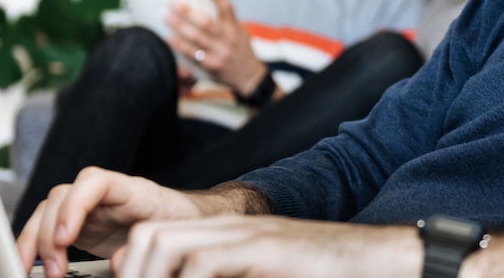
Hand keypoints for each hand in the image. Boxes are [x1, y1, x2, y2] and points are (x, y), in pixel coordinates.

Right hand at [15, 167, 206, 277]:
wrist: (191, 223)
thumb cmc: (186, 224)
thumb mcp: (175, 234)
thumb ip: (148, 242)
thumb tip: (122, 261)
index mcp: (132, 190)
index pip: (94, 182)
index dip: (74, 206)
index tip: (64, 237)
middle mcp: (103, 196)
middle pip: (61, 197)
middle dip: (48, 234)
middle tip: (54, 271)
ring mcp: (89, 210)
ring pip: (47, 213)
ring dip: (33, 242)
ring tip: (36, 273)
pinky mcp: (80, 229)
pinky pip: (46, 231)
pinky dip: (32, 248)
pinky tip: (26, 267)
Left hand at [112, 215, 420, 277]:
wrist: (371, 260)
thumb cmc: (315, 274)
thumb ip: (217, 275)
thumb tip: (180, 277)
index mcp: (221, 237)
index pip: (153, 239)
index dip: (131, 269)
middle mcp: (227, 230)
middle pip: (150, 237)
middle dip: (134, 274)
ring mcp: (245, 236)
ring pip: (169, 245)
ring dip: (152, 277)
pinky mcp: (264, 248)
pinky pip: (205, 263)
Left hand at [165, 0, 267, 94]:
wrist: (249, 77)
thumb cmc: (240, 49)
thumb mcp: (239, 31)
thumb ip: (225, 20)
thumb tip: (204, 1)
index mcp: (235, 28)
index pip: (227, 7)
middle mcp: (228, 39)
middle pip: (207, 22)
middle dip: (188, 12)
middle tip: (173, 3)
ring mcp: (220, 53)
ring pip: (197, 38)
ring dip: (180, 27)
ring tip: (167, 18)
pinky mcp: (212, 66)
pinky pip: (193, 55)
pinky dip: (181, 46)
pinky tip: (170, 39)